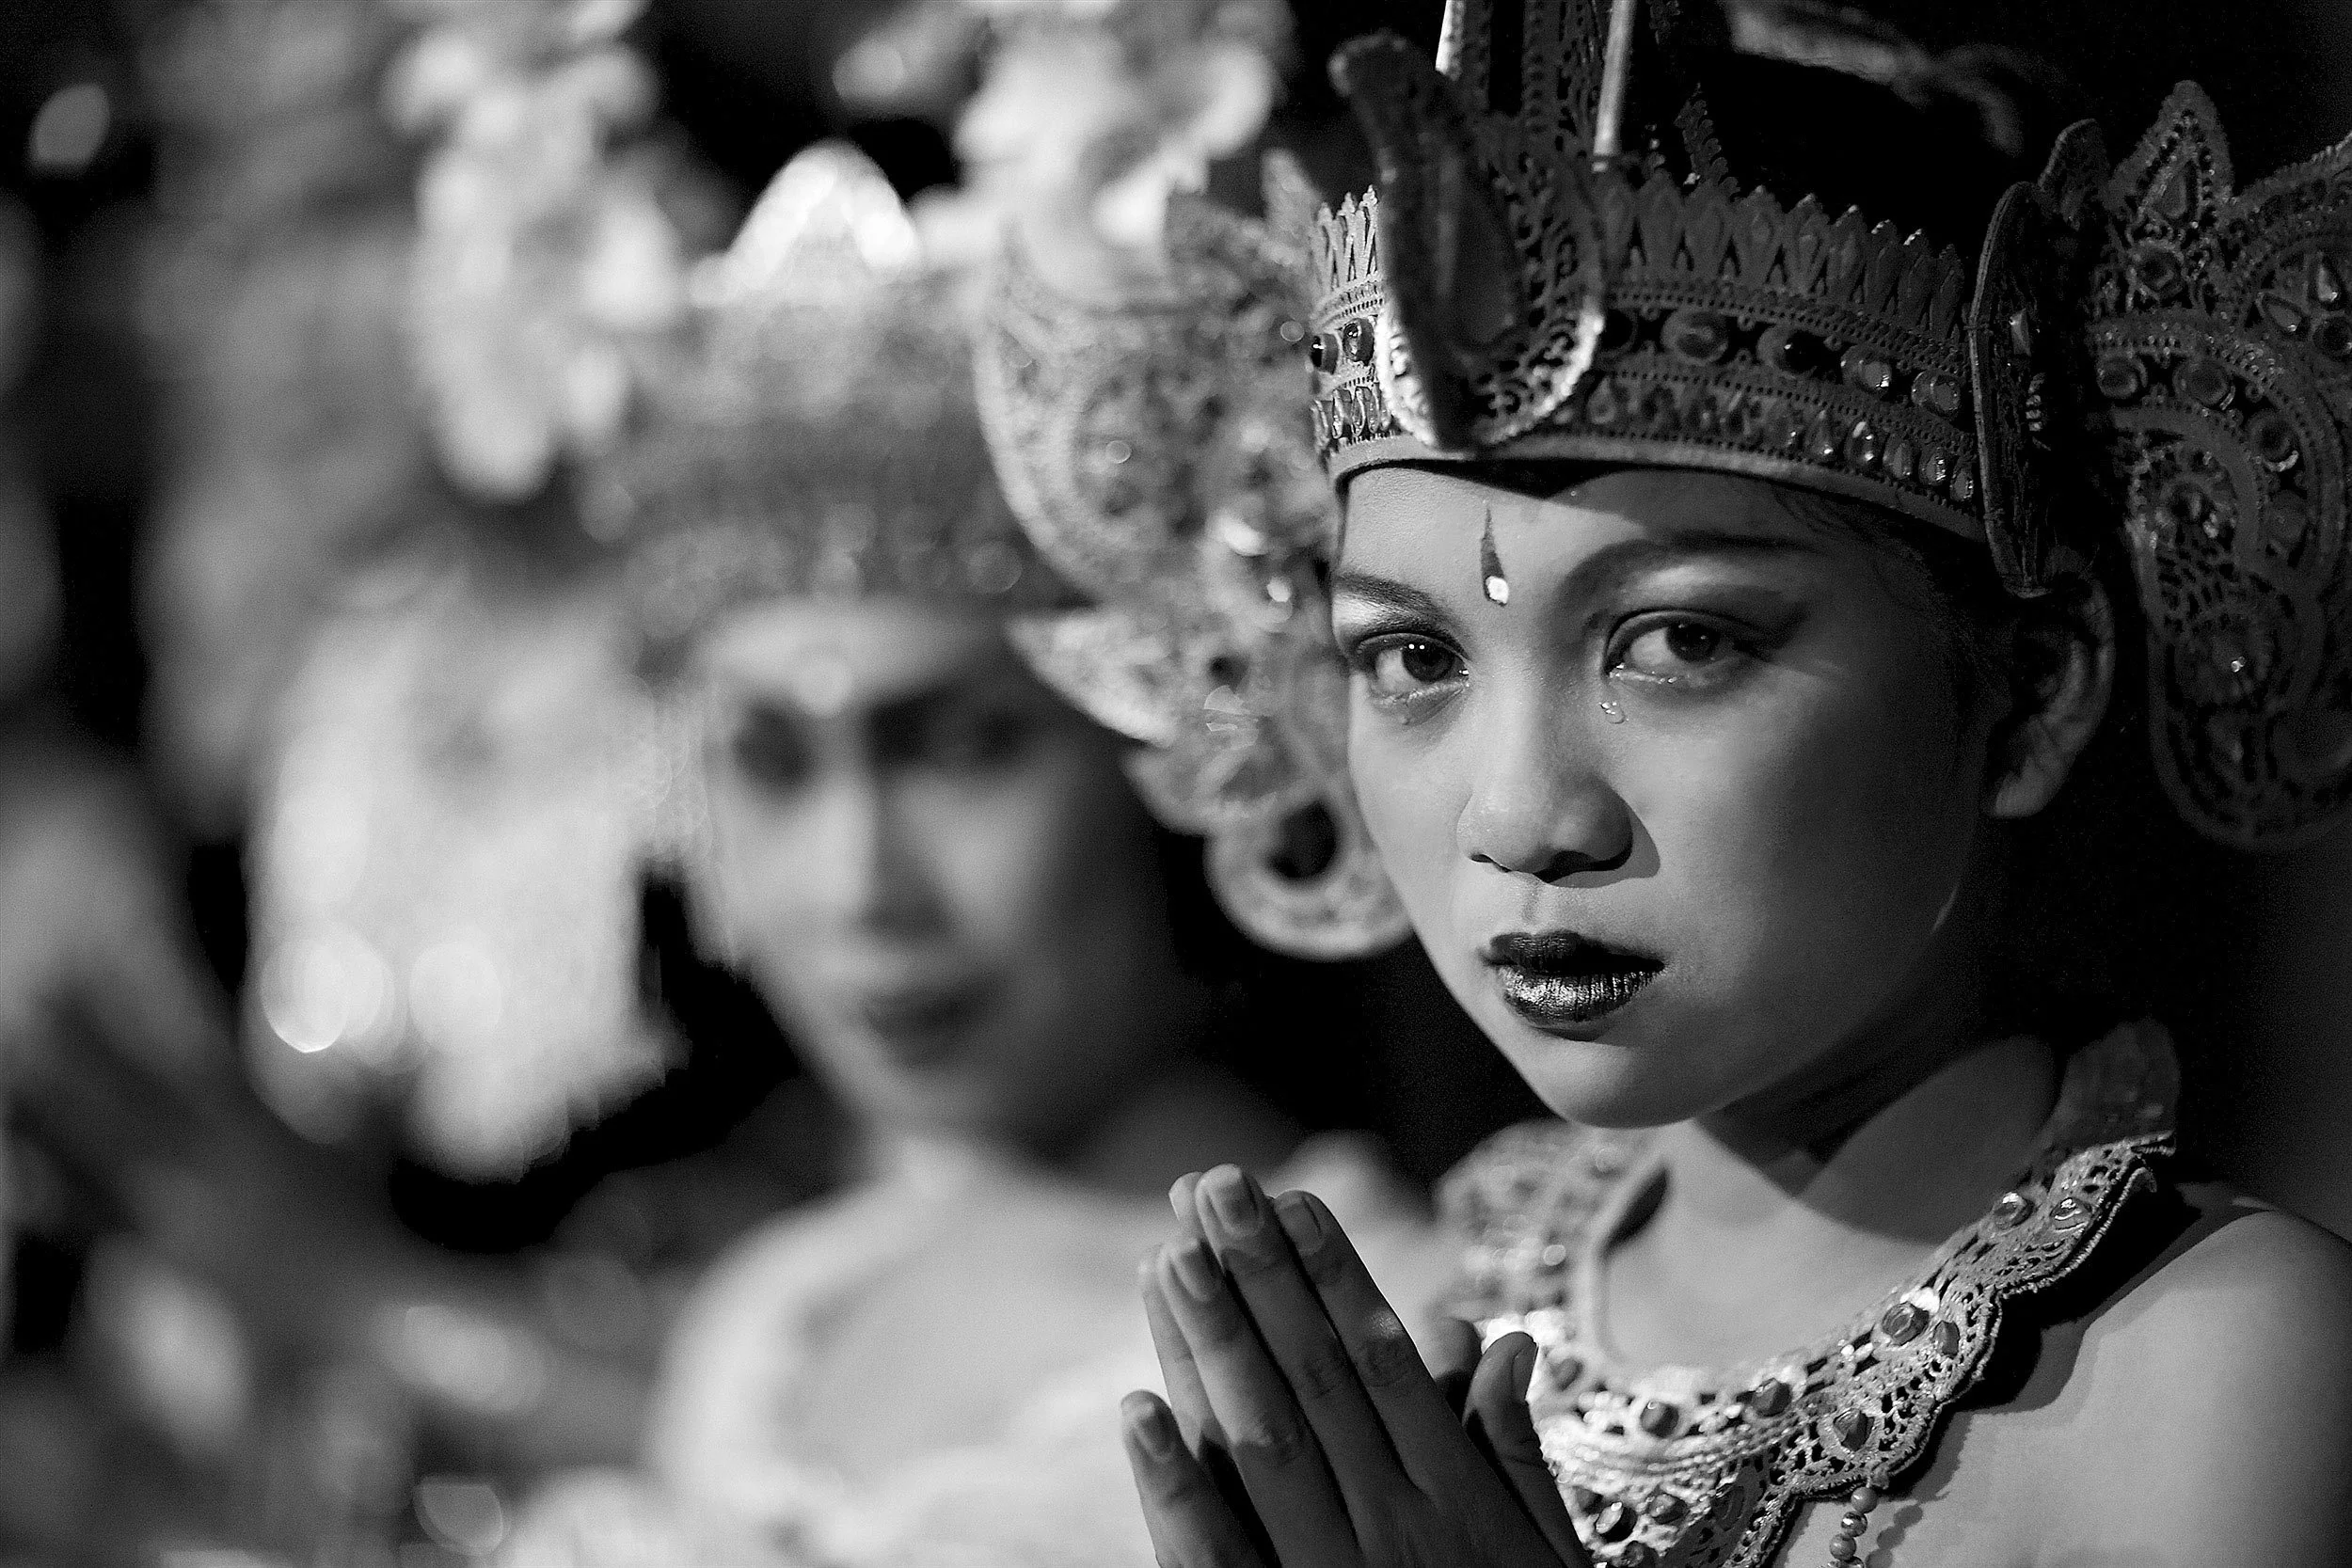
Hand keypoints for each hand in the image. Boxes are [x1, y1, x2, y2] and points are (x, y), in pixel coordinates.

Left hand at [1124, 1164, 1588, 1567]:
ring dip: (1209, 1348)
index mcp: (1453, 1503)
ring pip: (1260, 1448)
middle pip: (1310, 1384)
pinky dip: (1173, 1486)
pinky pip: (1215, 1560)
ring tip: (1168, 1256)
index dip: (1335, 1277)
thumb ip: (1515, 1457)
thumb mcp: (1545, 1560)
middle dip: (1257, 1278)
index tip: (1294, 1197)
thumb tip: (1499, 1339)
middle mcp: (1389, 1532)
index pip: (1380, 1365)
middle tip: (1209, 1184)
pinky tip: (1131, 1409)